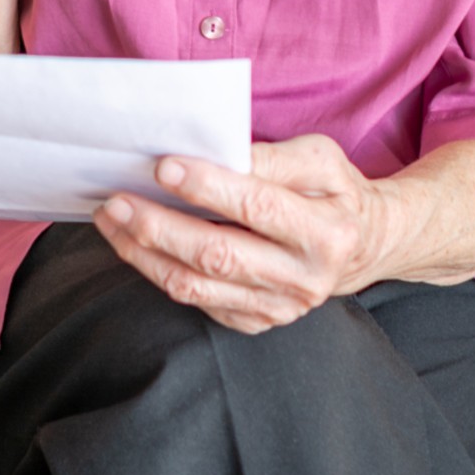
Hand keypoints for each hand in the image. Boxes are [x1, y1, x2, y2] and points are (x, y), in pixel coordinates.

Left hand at [93, 135, 396, 334]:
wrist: (362, 244)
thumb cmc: (334, 191)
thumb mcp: (321, 159)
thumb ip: (271, 157)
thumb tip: (215, 153)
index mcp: (327, 233)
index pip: (257, 207)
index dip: (207, 187)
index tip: (162, 166)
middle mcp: (304, 280)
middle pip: (218, 254)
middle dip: (159, 226)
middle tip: (116, 199)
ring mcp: (279, 309)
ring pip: (196, 285)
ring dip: (145, 252)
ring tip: (112, 219)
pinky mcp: (256, 321)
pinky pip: (197, 301)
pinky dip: (158, 271)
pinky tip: (135, 244)